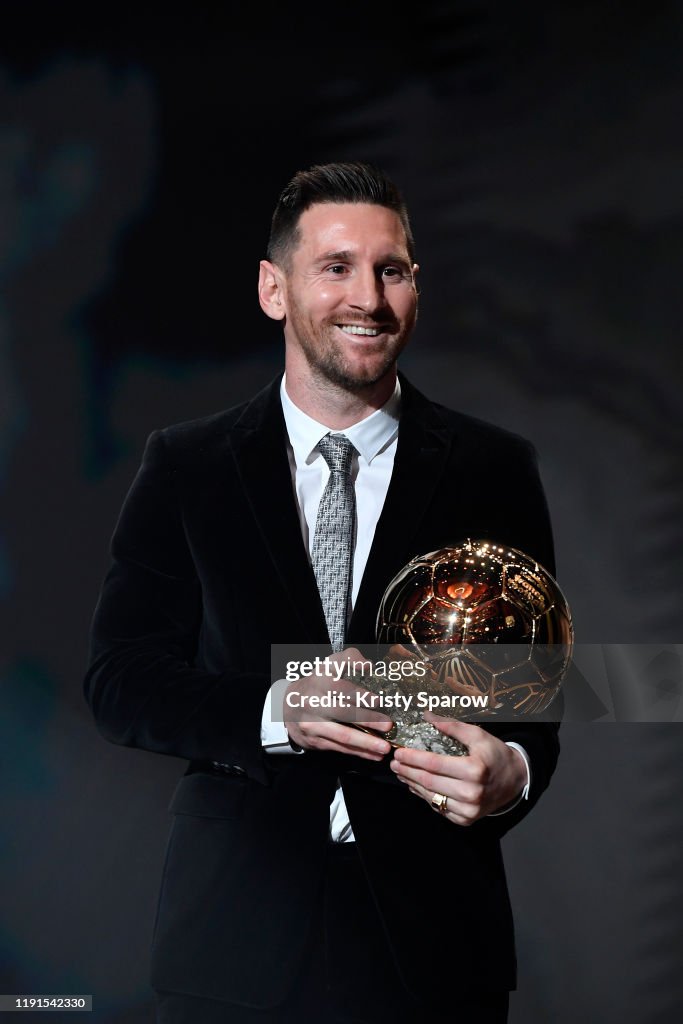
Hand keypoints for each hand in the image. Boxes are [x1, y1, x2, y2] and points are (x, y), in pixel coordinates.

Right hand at [284, 648, 392, 760]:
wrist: (288, 706)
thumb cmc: (317, 684)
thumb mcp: (329, 665)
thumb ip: (349, 659)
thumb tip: (368, 666)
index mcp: (319, 681)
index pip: (338, 687)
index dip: (358, 694)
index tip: (377, 701)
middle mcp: (313, 703)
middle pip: (343, 713)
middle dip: (367, 720)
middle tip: (387, 725)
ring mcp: (313, 724)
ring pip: (342, 735)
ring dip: (366, 743)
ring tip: (384, 747)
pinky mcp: (315, 741)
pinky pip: (340, 748)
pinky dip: (359, 752)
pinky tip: (374, 755)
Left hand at [389, 712, 526, 823]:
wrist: (515, 779)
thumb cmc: (494, 754)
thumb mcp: (477, 735)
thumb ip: (452, 726)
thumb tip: (427, 716)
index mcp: (474, 770)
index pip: (434, 764)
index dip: (413, 758)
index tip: (399, 752)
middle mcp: (471, 793)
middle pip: (429, 782)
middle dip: (407, 771)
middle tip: (394, 763)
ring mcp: (468, 809)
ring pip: (431, 797)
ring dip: (412, 784)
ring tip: (401, 773)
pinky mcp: (466, 819)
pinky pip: (439, 808)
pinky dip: (424, 796)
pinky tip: (416, 786)